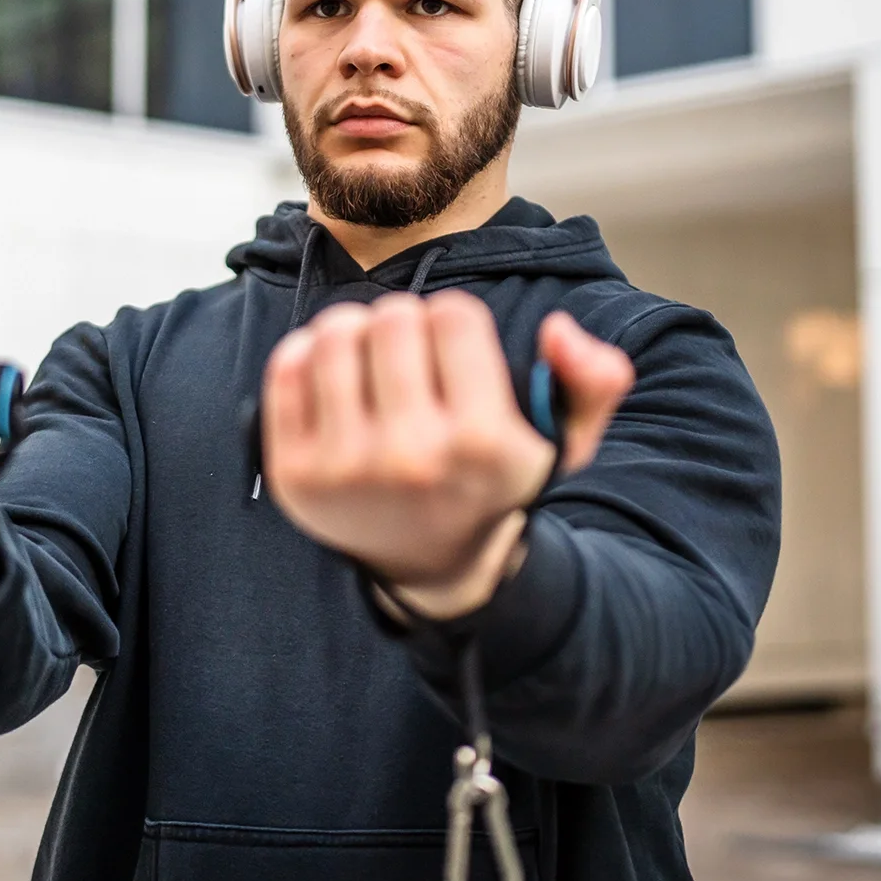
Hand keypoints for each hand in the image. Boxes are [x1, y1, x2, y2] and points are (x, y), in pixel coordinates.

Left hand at [260, 292, 634, 619]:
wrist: (434, 565)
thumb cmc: (492, 483)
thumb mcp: (562, 442)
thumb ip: (593, 381)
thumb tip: (558, 329)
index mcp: (481, 442)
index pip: (453, 315)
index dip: (457, 321)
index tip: (457, 348)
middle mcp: (411, 456)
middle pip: (393, 317)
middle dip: (406, 322)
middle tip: (412, 353)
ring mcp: (345, 468)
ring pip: (336, 333)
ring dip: (356, 331)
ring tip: (374, 358)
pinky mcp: (296, 473)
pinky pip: (287, 368)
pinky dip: (308, 355)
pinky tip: (336, 377)